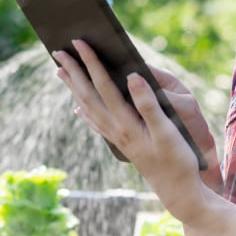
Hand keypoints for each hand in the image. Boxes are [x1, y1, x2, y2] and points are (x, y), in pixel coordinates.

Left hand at [53, 41, 217, 224]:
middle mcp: (115, 129)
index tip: (80, 43)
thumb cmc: (177, 161)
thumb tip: (132, 76)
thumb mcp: (167, 131)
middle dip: (73, 71)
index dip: (91, 62)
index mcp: (125, 122)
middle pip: (87, 95)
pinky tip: (79, 108)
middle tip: (58, 50)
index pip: (103, 86)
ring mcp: (116, 138)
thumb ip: (149, 104)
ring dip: (74, 87)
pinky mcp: (121, 144)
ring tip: (61, 71)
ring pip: (87, 107)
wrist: (178, 191)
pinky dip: (84, 111)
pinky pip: (96, 123)